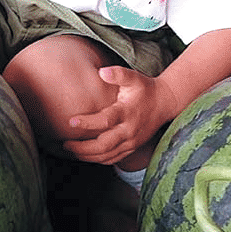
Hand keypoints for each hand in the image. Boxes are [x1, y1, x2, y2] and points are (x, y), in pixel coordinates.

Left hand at [63, 65, 177, 165]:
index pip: (106, 120)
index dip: (88, 122)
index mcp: (127, 112)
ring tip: (71, 151)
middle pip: (104, 145)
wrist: (165, 102)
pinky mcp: (132, 147)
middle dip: (83, 147)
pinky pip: (114, 159)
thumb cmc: (145, 88)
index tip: (70, 121)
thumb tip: (102, 72)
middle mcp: (129, 130)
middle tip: (65, 144)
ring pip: (107, 156)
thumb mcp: (133, 77)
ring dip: (88, 156)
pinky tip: (85, 156)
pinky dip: (98, 160)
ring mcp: (132, 142)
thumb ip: (118, 74)